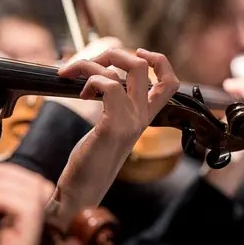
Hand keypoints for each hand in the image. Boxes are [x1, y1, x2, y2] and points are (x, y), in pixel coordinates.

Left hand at [55, 48, 178, 212]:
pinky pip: (110, 86)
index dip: (158, 60)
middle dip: (113, 53)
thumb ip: (114, 105)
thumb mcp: (110, 127)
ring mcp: (131, 121)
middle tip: (91, 64)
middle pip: (143, 65)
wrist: (83, 191)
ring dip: (92, 64)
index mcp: (145, 117)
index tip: (137, 53)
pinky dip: (91, 80)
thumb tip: (102, 76)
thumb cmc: (91, 160)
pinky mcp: (114, 126)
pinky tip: (82, 95)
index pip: (170, 82)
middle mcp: (142, 117)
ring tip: (73, 75)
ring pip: (127, 70)